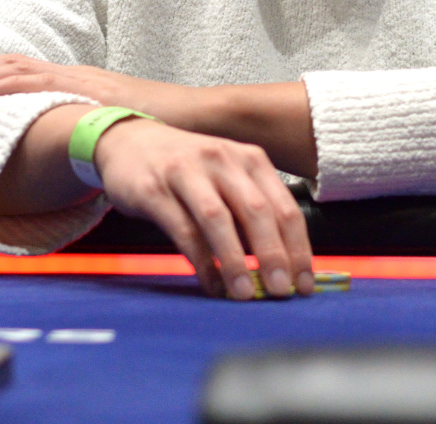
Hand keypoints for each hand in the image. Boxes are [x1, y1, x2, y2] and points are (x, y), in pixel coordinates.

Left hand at [0, 55, 199, 126]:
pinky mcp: (89, 91)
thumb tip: (72, 153)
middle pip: (12, 67)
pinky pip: (44, 86)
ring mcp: (81, 80)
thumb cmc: (162, 130)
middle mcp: (74, 75)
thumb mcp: (117, 130)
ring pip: (19, 72)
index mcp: (78, 83)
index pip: (23, 72)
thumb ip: (91, 136)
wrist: (196, 119)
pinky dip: (12, 85)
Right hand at [95, 118, 314, 300]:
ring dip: (235, 260)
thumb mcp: (228, 177)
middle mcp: (222, 160)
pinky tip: (211, 284)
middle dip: (273, 255)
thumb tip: (282, 265)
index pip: (284, 207)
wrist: (129, 141)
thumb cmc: (189, 168)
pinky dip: (201, 261)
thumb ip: (252, 211)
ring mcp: (186, 172)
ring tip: (245, 294)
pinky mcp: (154, 189)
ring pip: (218, 219)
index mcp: (250, 159)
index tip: (305, 283)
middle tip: (282, 292)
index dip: (299, 248)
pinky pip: (182, 230)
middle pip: (256, 211)